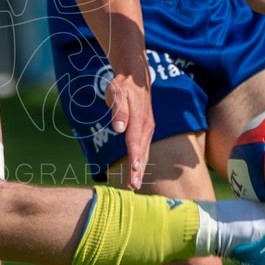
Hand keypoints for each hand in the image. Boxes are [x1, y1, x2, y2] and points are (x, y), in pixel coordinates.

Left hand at [102, 71, 153, 189]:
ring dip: (139, 169)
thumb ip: (118, 110)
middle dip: (138, 170)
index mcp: (139, 119)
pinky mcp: (145, 130)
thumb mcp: (117, 93)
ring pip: (144, 152)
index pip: (135, 141)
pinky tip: (137, 172)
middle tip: (133, 187)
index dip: (135, 157)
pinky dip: (141, 161)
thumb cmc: (123, 85)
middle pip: (141, 151)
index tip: (134, 171)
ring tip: (134, 185)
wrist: (135, 77)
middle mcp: (146, 126)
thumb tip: (119, 128)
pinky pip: (143, 148)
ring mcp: (147, 129)